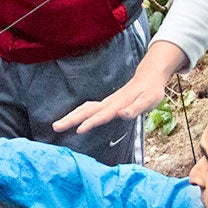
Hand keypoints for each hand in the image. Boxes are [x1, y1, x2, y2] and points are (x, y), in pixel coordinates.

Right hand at [53, 41, 187, 132]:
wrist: (149, 77)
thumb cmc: (151, 91)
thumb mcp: (149, 100)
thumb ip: (135, 108)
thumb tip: (123, 114)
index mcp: (117, 105)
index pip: (101, 115)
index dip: (90, 122)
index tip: (78, 130)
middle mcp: (108, 103)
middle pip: (86, 111)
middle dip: (71, 119)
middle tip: (56, 127)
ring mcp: (105, 103)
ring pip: (84, 109)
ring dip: (70, 116)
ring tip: (56, 125)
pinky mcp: (105, 103)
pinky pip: (87, 108)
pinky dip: (77, 113)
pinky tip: (71, 118)